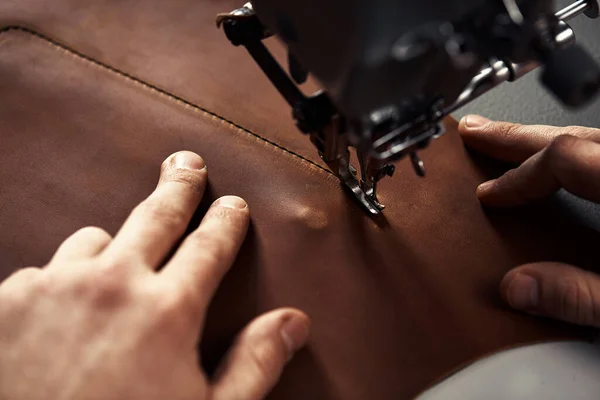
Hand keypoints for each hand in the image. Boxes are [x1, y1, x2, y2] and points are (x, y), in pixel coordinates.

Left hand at [0, 151, 309, 399]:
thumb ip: (254, 364)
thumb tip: (293, 322)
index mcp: (166, 312)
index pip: (209, 247)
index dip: (226, 222)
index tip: (234, 205)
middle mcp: (112, 285)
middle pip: (156, 216)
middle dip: (178, 188)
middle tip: (187, 166)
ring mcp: (54, 287)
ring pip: (94, 241)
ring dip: (112, 248)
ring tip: (118, 265)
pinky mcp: (7, 301)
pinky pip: (44, 271)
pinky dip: (61, 283)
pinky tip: (63, 313)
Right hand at [459, 115, 599, 327]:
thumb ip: (579, 295)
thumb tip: (518, 289)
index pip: (562, 159)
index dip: (518, 177)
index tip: (490, 197)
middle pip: (571, 137)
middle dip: (514, 137)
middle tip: (475, 132)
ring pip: (587, 139)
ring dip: (539, 140)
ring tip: (504, 142)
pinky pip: (597, 152)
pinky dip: (567, 153)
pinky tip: (555, 169)